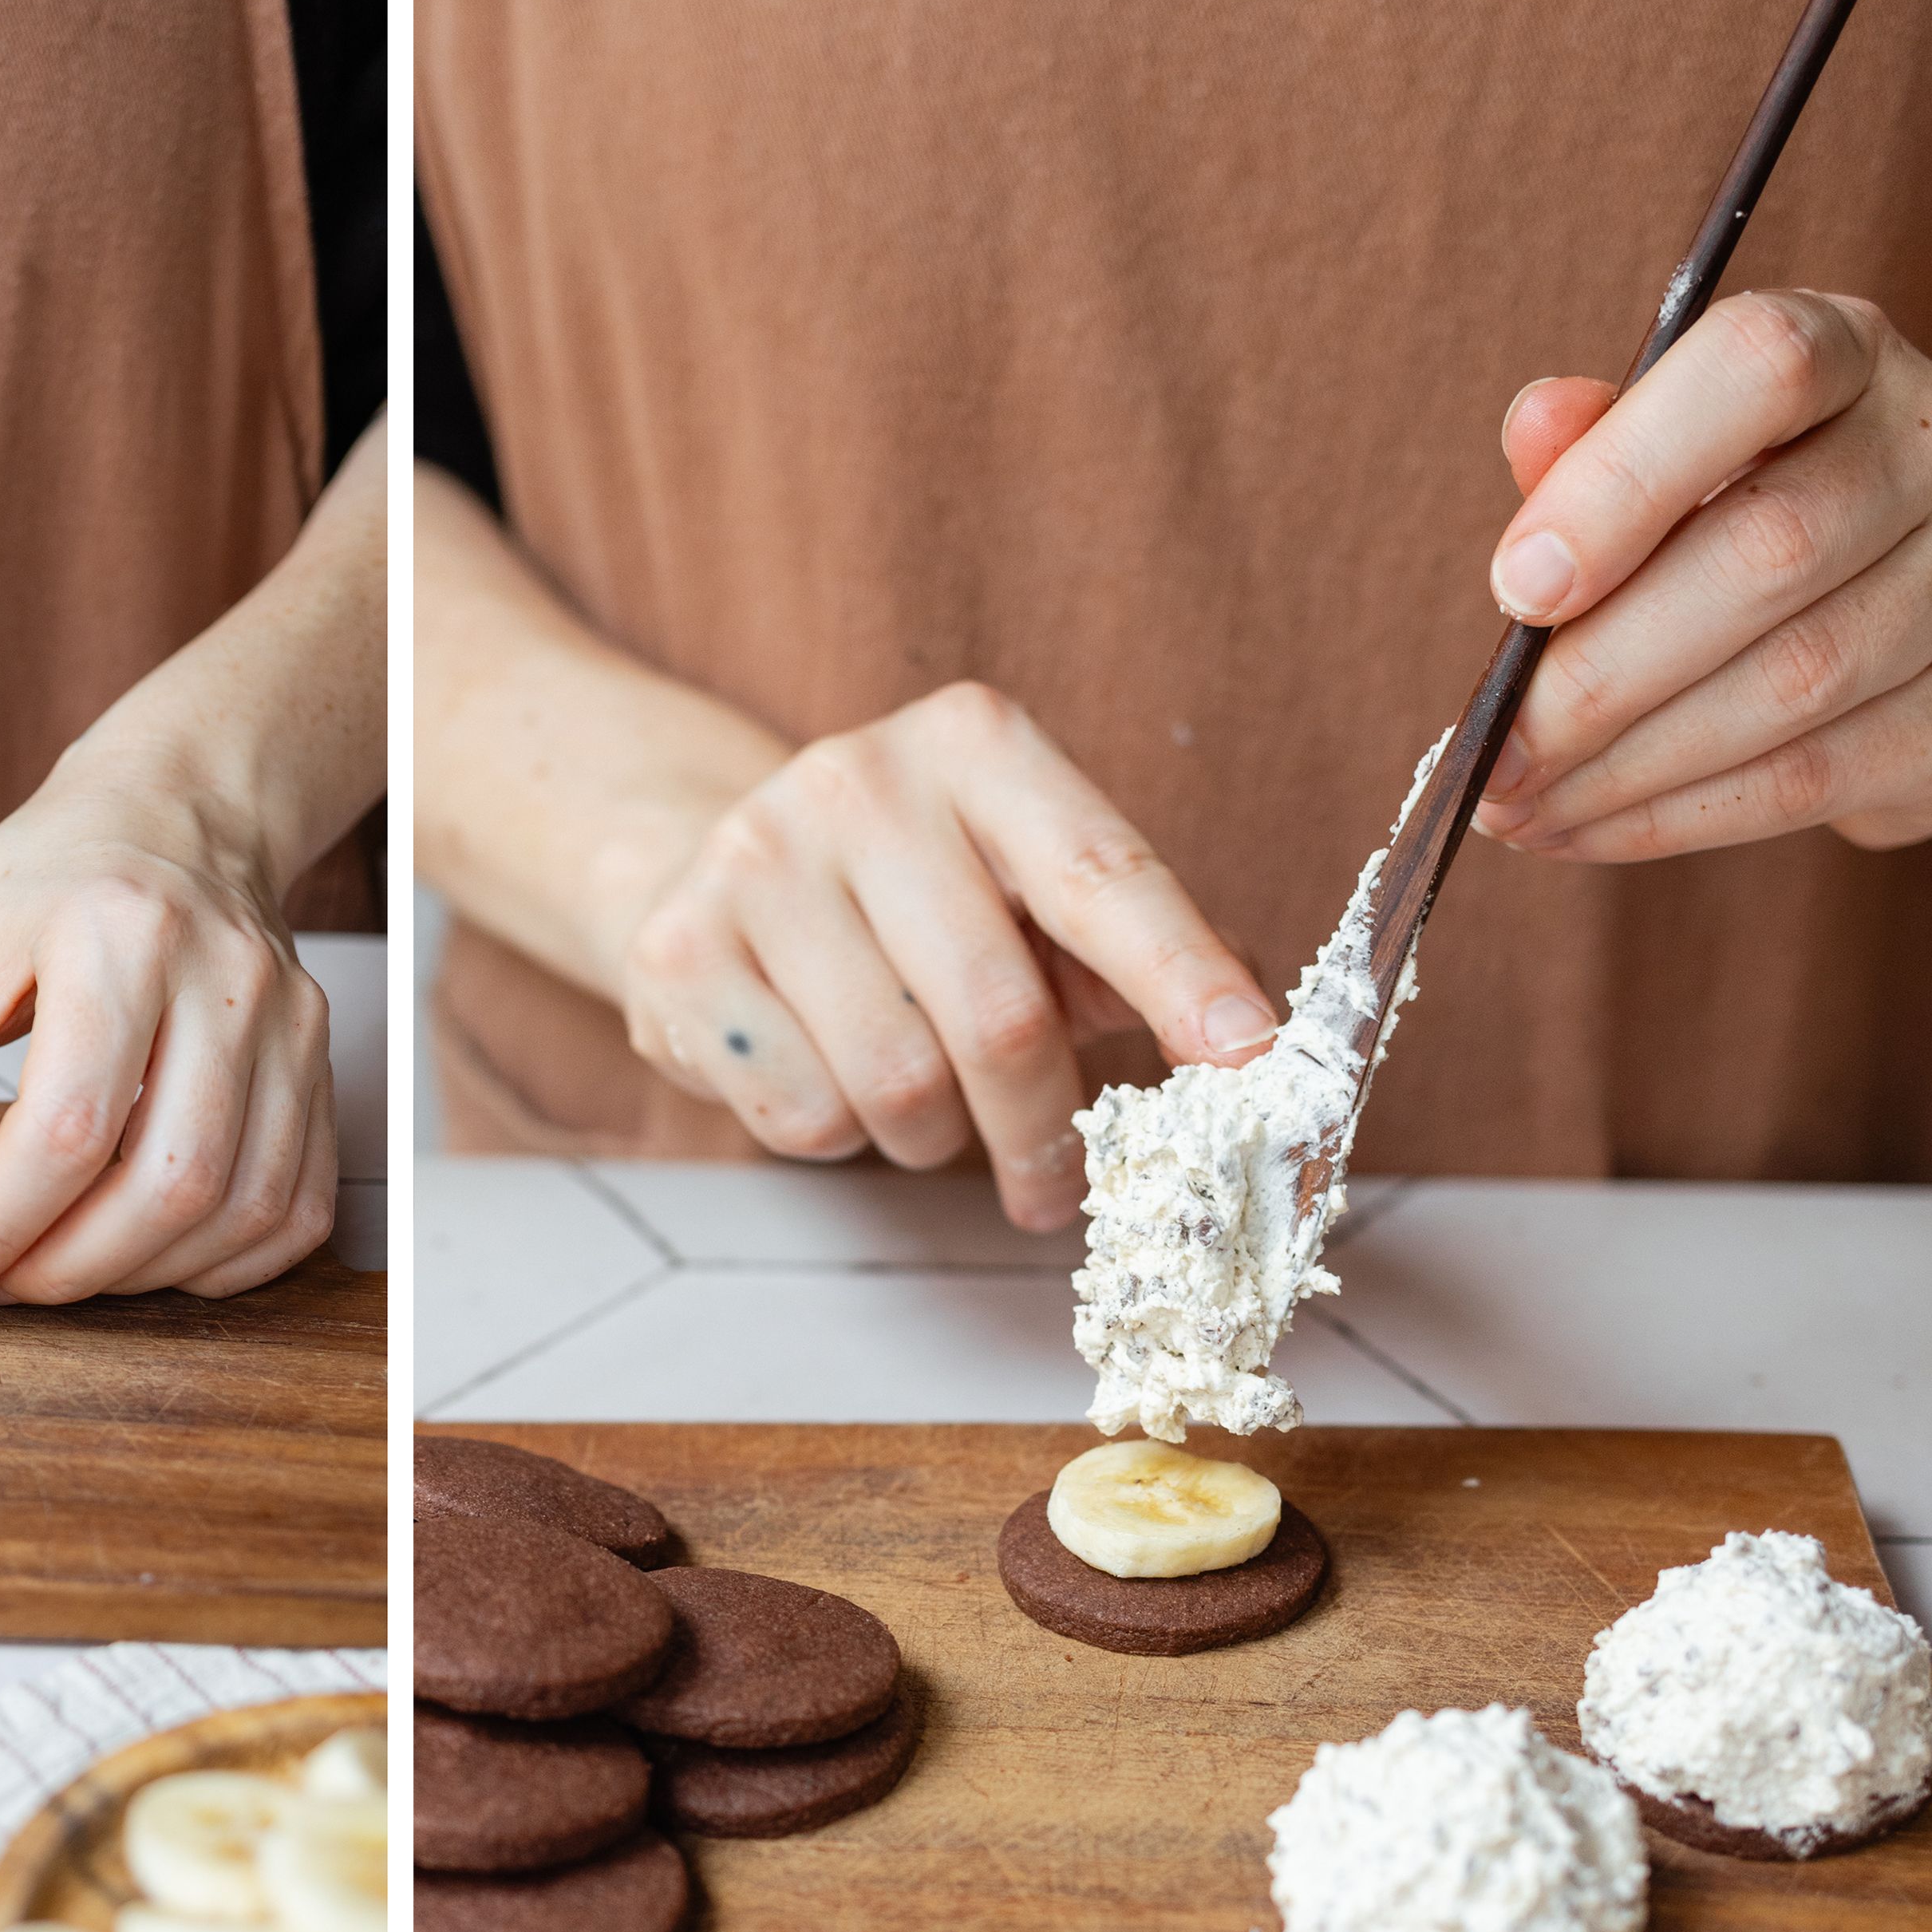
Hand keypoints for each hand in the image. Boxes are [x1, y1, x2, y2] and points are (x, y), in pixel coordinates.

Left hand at [0, 760, 337, 1306]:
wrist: (174, 813)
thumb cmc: (46, 886)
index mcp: (115, 935)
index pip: (69, 1125)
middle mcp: (223, 978)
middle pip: (169, 1183)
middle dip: (70, 1269)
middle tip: (0, 1284)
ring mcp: (289, 1025)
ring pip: (238, 1209)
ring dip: (141, 1276)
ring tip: (64, 1270)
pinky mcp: (323, 1067)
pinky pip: (292, 1211)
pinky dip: (220, 1265)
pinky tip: (149, 1256)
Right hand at [617, 681, 1276, 1228]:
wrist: (698, 862)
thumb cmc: (905, 894)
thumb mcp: (1019, 881)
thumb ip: (1126, 947)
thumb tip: (1251, 1046)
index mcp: (975, 745)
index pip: (1102, 877)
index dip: (1183, 976)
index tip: (1254, 1059)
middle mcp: (859, 781)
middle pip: (999, 1016)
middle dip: (1043, 1130)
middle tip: (1056, 1186)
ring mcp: (754, 860)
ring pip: (900, 1084)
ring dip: (934, 1137)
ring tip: (924, 1109)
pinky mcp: (678, 950)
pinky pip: (804, 1113)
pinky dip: (840, 1136)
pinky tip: (829, 1079)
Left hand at [1474, 289, 1931, 858]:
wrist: (1925, 595)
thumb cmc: (1757, 507)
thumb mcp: (1682, 450)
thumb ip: (1602, 443)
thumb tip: (1535, 422)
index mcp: (1851, 356)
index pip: (1755, 372)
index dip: (1623, 480)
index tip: (1514, 589)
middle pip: (1766, 553)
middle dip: (1597, 676)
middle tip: (1489, 753)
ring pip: (1791, 685)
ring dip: (1623, 768)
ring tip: (1513, 805)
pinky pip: (1816, 777)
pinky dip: (1677, 817)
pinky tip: (1584, 829)